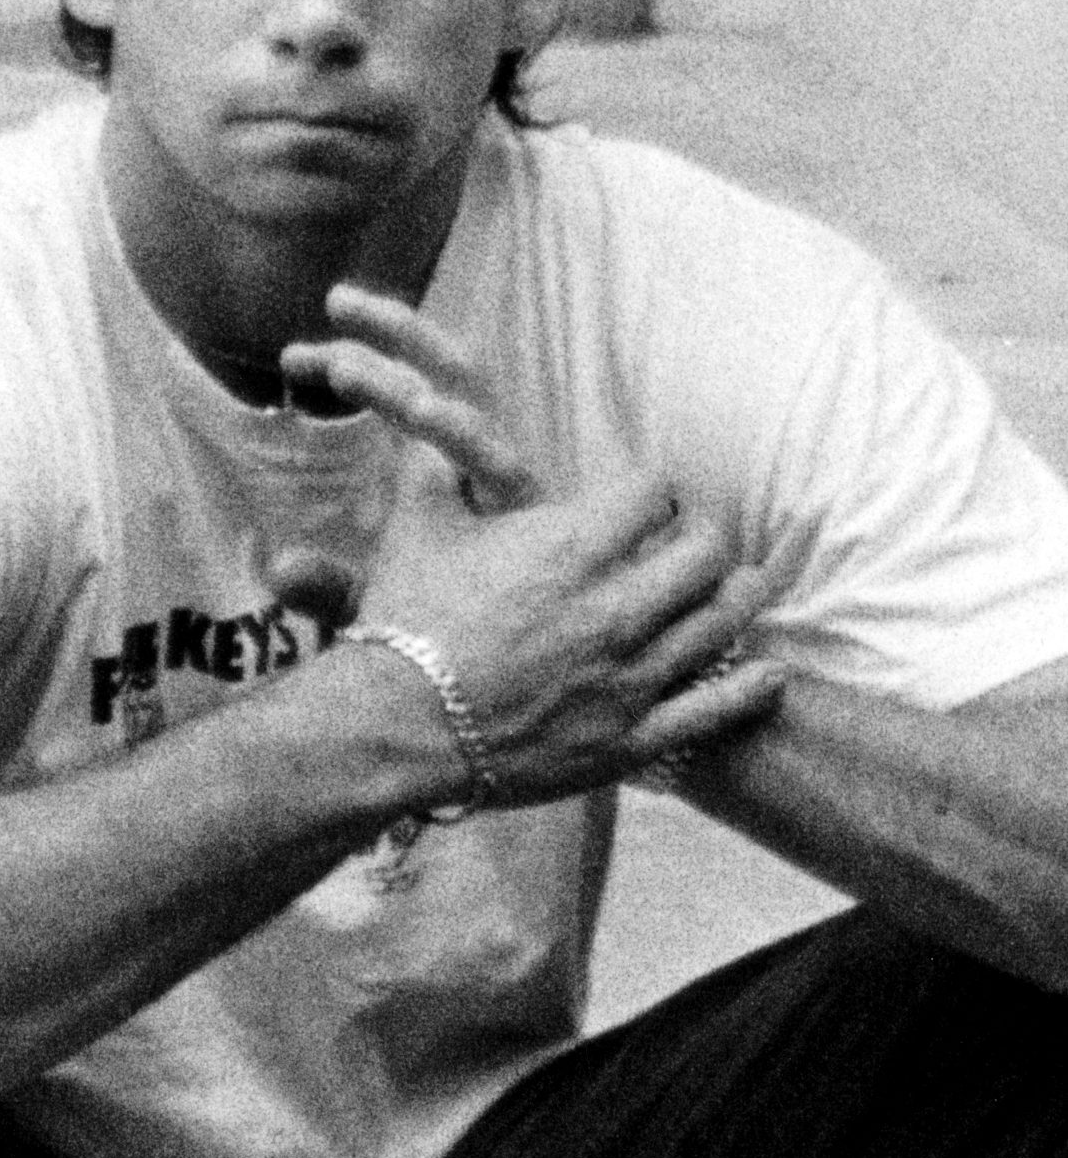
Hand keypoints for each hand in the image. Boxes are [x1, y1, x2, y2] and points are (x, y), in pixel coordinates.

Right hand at [282, 285, 784, 800]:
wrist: (387, 731)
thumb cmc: (401, 628)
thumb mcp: (414, 531)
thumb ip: (438, 468)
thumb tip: (430, 418)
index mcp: (571, 547)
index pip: (657, 492)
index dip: (654, 493)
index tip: (645, 505)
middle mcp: (614, 608)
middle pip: (707, 550)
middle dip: (700, 540)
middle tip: (688, 546)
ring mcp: (627, 677)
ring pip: (724, 619)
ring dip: (733, 597)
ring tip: (728, 591)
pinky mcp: (626, 739)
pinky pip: (715, 709)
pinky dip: (751, 687)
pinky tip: (769, 672)